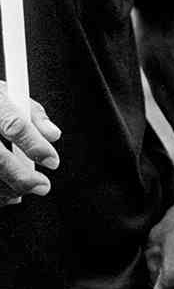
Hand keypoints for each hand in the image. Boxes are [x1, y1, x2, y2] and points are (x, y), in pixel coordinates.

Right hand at [0, 85, 60, 206]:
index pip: (14, 125)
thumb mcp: (9, 95)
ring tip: (23, 190)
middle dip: (21, 177)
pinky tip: (6, 193)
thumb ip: (32, 114)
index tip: (52, 161)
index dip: (35, 146)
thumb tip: (52, 135)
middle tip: (41, 186)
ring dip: (8, 189)